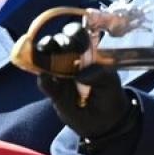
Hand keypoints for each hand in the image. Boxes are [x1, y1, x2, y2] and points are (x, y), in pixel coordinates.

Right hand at [34, 28, 137, 147]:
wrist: (106, 121)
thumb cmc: (110, 94)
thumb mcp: (111, 82)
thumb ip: (100, 74)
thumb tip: (80, 74)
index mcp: (86, 52)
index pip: (76, 36)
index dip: (72, 33)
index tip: (72, 36)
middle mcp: (70, 60)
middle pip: (57, 45)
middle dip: (54, 43)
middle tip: (55, 45)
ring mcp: (60, 75)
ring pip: (47, 62)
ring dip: (42, 57)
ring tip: (42, 57)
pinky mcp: (55, 92)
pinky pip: (46, 84)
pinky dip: (43, 80)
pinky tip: (44, 77)